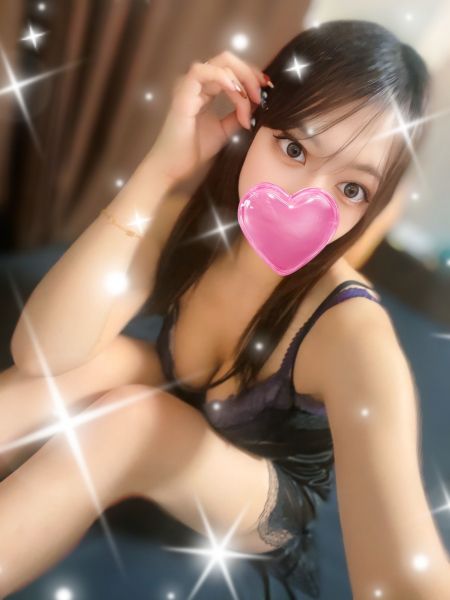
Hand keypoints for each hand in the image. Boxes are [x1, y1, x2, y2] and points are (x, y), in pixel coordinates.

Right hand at [148, 50, 266, 184]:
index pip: (232, 70)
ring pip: (220, 63)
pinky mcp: (182, 93)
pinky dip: (223, 78)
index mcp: (206, 90)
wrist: (175, 167)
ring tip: (251, 100)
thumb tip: (259, 104)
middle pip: (228, 61)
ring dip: (241, 77)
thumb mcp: (226, 130)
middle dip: (250, 74)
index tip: (267, 90)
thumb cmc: (194, 150)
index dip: (252, 76)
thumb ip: (239, 115)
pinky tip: (236, 93)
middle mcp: (197, 84)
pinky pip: (202, 72)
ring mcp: (189, 86)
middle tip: (262, 94)